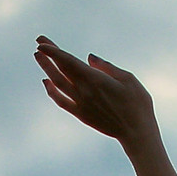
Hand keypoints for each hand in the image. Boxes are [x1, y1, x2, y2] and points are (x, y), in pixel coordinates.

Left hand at [35, 36, 160, 153]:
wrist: (137, 132)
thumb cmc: (138, 104)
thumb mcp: (128, 79)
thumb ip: (106, 67)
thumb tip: (88, 57)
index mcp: (95, 79)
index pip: (68, 61)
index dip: (53, 51)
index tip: (41, 42)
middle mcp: (84, 91)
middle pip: (60, 70)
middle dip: (48, 56)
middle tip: (38, 43)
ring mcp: (80, 104)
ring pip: (57, 84)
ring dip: (47, 70)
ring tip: (38, 57)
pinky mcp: (81, 115)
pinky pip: (61, 101)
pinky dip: (52, 91)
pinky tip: (47, 82)